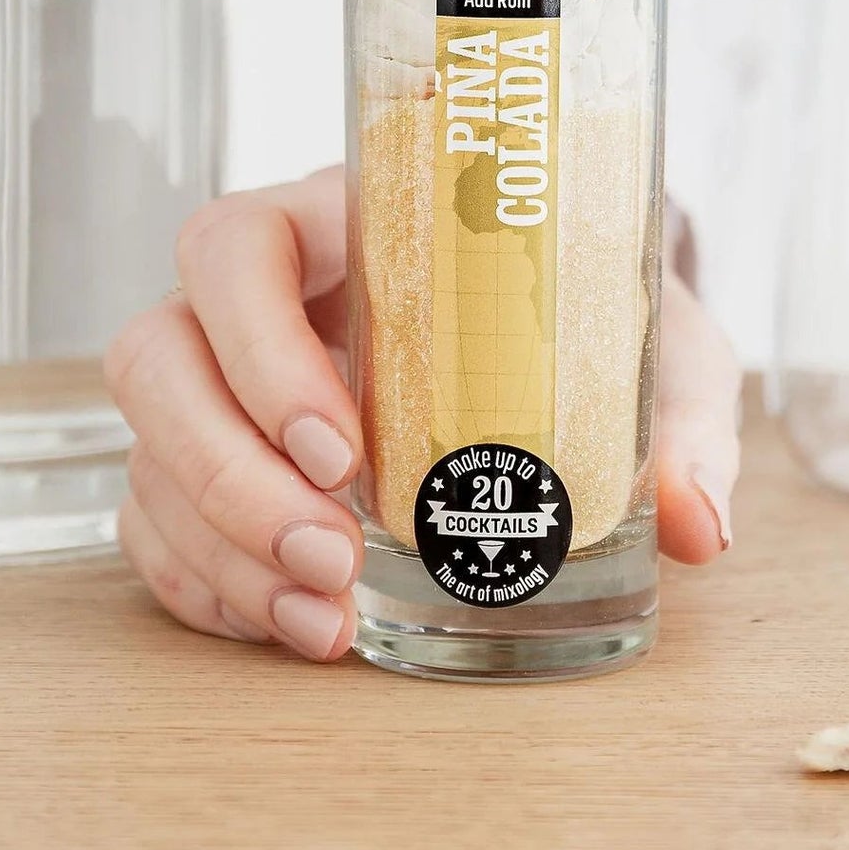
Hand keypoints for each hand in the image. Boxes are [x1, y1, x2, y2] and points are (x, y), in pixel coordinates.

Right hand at [107, 168, 740, 660]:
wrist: (575, 340)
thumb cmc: (596, 315)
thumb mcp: (654, 345)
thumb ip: (683, 421)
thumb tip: (700, 524)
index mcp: (347, 222)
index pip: (236, 247)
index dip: (259, 348)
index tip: (343, 448)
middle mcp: (261, 296)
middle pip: (158, 355)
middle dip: (228, 472)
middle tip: (335, 557)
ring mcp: (225, 380)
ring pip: (148, 448)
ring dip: (220, 545)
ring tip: (327, 622)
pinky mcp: (216, 461)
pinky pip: (157, 522)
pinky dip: (211, 586)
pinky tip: (293, 627)